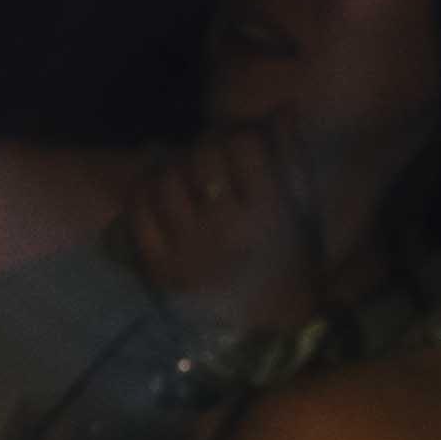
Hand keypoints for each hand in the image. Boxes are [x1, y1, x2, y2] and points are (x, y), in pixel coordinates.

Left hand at [112, 120, 326, 318]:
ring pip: (166, 181)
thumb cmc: (288, 264)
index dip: (239, 133)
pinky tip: (156, 189)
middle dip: (205, 147)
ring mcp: (189, 249)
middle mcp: (227, 230)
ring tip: (183, 171)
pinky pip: (138, 213)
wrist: (261, 330)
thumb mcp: (302, 213)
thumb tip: (282, 109)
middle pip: (202, 158)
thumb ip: (292, 159)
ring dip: (173, 166)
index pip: (243, 146)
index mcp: (270, 214)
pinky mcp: (160, 267)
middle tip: (208, 154)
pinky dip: (143, 191)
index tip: (240, 141)